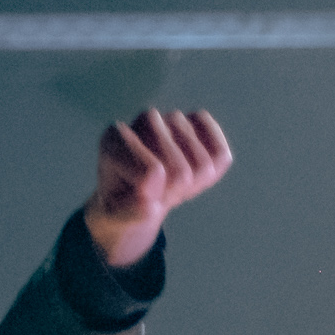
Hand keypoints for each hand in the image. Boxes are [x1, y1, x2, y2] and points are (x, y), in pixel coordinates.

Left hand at [84, 109, 231, 266]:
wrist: (136, 191)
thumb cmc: (121, 202)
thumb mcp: (115, 215)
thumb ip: (129, 212)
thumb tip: (150, 206)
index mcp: (113, 138)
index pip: (153, 173)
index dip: (153, 196)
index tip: (140, 197)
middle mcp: (146, 120)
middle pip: (180, 173)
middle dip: (171, 194)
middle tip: (155, 192)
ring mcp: (175, 119)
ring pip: (202, 166)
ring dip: (189, 187)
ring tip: (168, 184)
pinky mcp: (200, 122)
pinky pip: (221, 156)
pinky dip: (210, 176)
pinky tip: (191, 174)